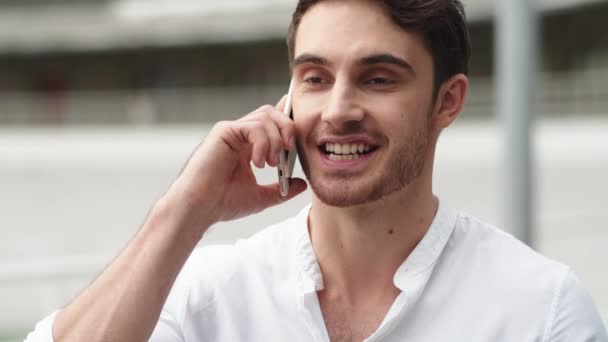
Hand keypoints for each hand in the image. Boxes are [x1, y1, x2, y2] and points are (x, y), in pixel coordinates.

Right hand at [166, 96, 307, 229]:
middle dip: (287, 127)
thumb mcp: (261, 197)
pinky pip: (253, 126)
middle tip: (288, 149)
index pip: (273, 123)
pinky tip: (258, 163)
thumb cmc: (222, 203)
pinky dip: (263, 143)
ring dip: (275, 139)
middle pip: (272, 112)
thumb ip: (282, 189)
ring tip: (271, 163)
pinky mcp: (224, 131)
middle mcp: (239, 135)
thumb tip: (302, 184)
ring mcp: (231, 131)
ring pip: (265, 116)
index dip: (288, 125)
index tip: (295, 144)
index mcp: (248, 146)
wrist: (199, 208)